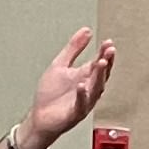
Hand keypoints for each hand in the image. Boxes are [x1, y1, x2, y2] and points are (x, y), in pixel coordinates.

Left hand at [22, 26, 115, 148]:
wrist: (38, 117)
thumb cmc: (50, 95)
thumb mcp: (60, 65)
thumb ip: (73, 48)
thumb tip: (86, 31)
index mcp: (85, 76)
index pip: (98, 62)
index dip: (104, 52)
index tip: (108, 42)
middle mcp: (88, 88)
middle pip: (101, 74)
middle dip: (106, 62)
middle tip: (110, 51)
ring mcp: (83, 102)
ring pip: (95, 89)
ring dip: (99, 76)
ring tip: (100, 63)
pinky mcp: (74, 113)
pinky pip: (81, 104)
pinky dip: (82, 95)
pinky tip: (82, 86)